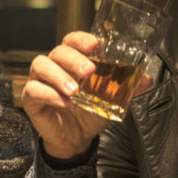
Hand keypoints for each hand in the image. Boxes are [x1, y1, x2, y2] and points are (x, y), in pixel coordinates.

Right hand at [22, 31, 151, 160]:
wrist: (76, 139)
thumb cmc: (89, 112)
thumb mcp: (112, 99)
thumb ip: (127, 87)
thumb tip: (146, 78)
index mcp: (71, 60)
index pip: (71, 40)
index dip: (81, 39)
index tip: (95, 44)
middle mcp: (53, 66)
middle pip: (57, 52)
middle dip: (74, 59)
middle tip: (89, 71)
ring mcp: (39, 80)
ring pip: (41, 65)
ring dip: (58, 75)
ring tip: (74, 91)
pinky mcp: (31, 99)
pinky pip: (33, 90)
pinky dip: (48, 94)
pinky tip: (62, 102)